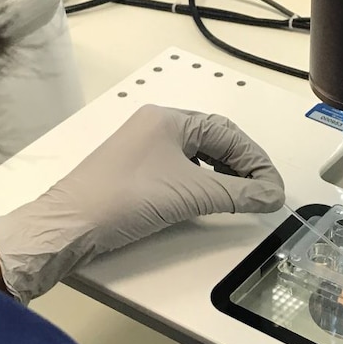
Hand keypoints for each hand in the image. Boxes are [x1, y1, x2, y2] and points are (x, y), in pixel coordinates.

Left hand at [0, 105, 284, 303]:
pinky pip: (181, 168)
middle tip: (264, 193)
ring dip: (225, 175)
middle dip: (243, 166)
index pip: (228, 133)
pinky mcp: (136, 169)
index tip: (274, 189)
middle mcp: (157, 125)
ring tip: (244, 197)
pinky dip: (203, 181)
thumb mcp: (189, 194)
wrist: (68, 225)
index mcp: (170, 118)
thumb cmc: (125, 199)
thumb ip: (236, 194)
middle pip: (215, 141)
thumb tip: (272, 196)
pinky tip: (212, 197)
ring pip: (198, 155)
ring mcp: (144, 147)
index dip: (256, 161)